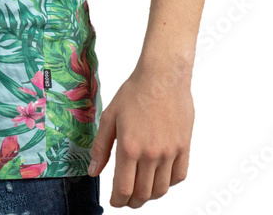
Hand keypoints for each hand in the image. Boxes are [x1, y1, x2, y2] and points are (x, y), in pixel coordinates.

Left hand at [87, 62, 193, 206]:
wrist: (162, 77)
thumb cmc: (135, 92)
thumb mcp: (110, 116)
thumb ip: (101, 147)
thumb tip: (94, 172)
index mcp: (129, 147)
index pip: (124, 189)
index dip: (117, 201)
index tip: (114, 201)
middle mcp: (151, 154)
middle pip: (143, 194)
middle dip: (132, 201)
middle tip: (126, 198)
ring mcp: (169, 152)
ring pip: (161, 189)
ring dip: (150, 195)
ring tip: (142, 189)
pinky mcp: (184, 147)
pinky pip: (179, 177)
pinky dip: (169, 183)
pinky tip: (160, 176)